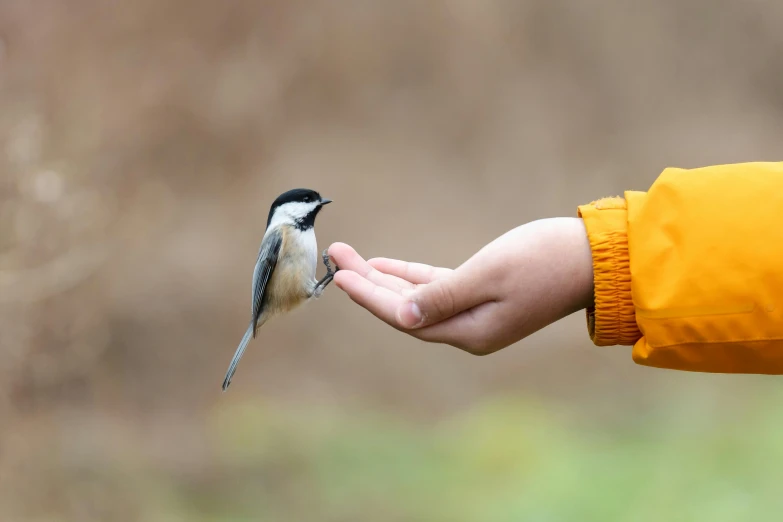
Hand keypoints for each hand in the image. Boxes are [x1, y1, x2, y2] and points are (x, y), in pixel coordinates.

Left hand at [328, 218, 593, 354]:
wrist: (594, 259)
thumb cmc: (545, 261)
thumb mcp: (490, 275)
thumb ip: (443, 296)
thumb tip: (401, 315)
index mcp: (469, 332)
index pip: (405, 317)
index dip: (370, 296)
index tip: (342, 273)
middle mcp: (468, 330)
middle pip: (405, 309)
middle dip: (369, 283)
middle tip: (338, 254)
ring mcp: (475, 315)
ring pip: (417, 298)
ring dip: (385, 278)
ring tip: (352, 257)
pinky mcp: (483, 296)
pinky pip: (436, 289)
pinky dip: (411, 276)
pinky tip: (387, 265)